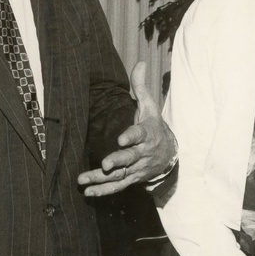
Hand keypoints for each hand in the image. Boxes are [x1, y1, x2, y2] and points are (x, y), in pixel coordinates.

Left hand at [77, 61, 177, 196]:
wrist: (170, 154)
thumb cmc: (155, 127)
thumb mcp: (150, 106)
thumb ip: (141, 87)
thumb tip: (140, 62)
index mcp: (147, 134)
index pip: (139, 134)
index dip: (131, 137)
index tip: (121, 139)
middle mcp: (142, 153)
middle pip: (130, 158)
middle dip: (118, 161)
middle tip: (106, 163)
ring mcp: (137, 168)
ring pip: (120, 175)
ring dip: (102, 179)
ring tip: (84, 181)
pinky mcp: (132, 179)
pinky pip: (118, 186)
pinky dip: (104, 191)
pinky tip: (89, 193)